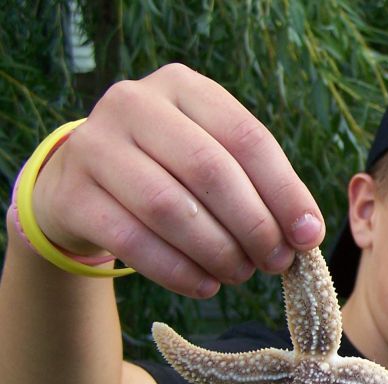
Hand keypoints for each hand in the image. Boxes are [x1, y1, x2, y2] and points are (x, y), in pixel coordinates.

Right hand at [33, 64, 324, 296]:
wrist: (84, 181)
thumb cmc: (166, 171)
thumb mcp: (210, 158)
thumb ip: (256, 186)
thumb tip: (305, 232)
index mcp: (183, 88)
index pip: (247, 138)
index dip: (285, 192)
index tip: (307, 237)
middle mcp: (135, 105)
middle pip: (211, 172)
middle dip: (254, 226)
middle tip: (275, 263)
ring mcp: (95, 146)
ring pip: (170, 209)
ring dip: (217, 252)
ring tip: (240, 275)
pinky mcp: (73, 195)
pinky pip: (133, 242)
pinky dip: (177, 271)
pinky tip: (204, 286)